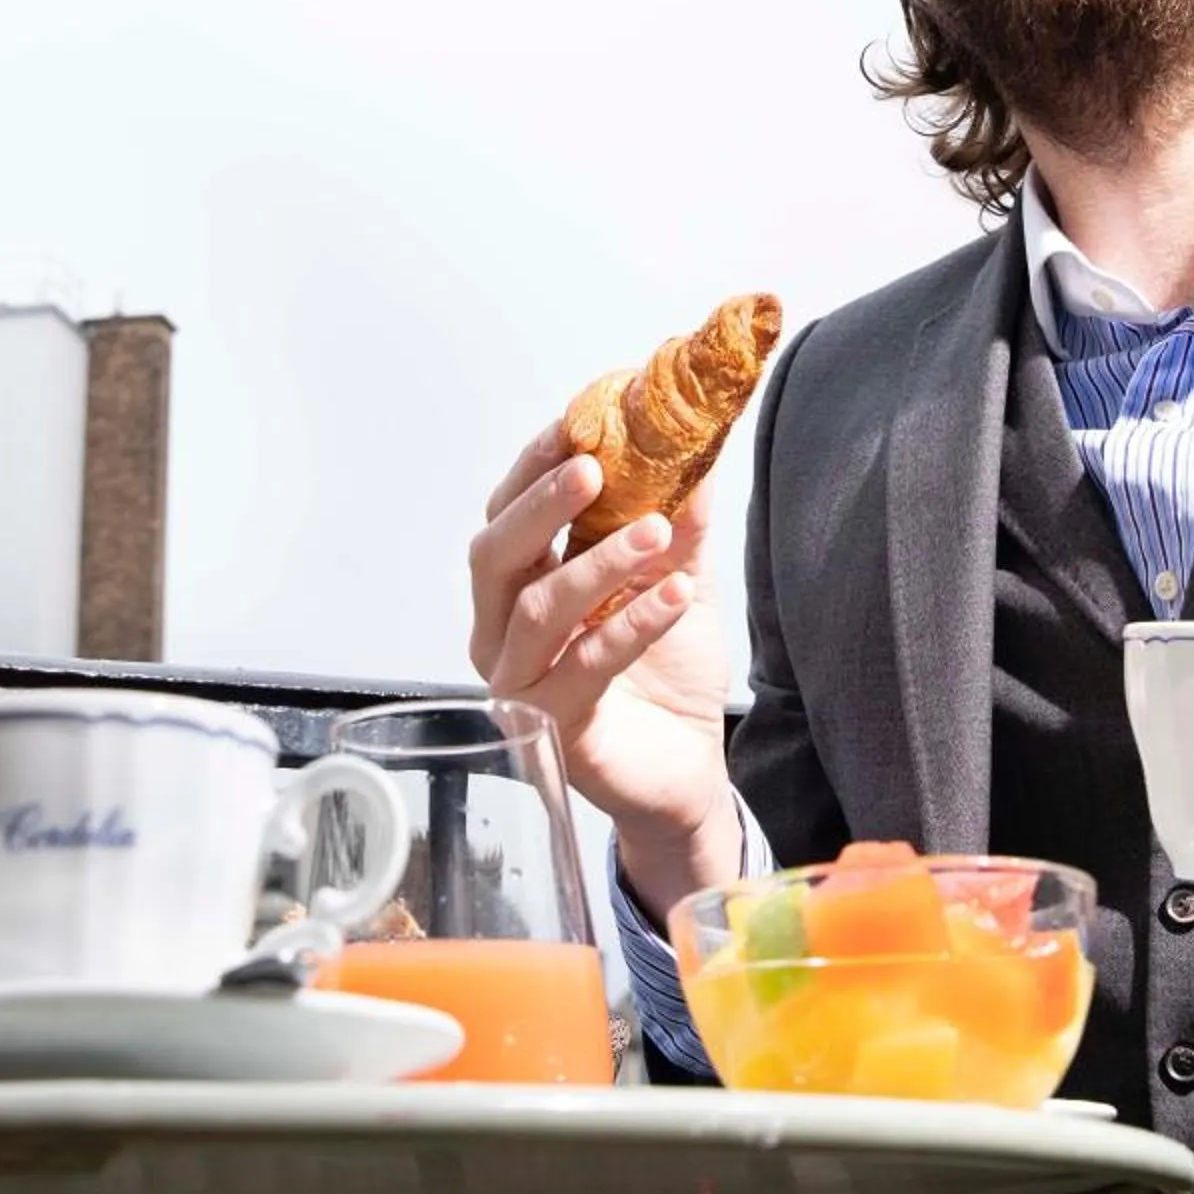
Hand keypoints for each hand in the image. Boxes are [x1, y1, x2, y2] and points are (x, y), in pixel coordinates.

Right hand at [467, 422, 738, 915]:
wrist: (687, 769)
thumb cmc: (665, 675)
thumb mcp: (678, 578)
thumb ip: (680, 521)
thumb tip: (699, 447)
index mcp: (517, 587)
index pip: (505, 514)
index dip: (534, 467)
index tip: (575, 423)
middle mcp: (500, 634)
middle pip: (493, 556)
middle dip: (540, 505)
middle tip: (592, 468)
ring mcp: (519, 685)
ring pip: (538, 611)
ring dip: (599, 563)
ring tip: (658, 531)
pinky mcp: (552, 732)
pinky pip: (583, 668)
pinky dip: (631, 625)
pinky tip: (676, 594)